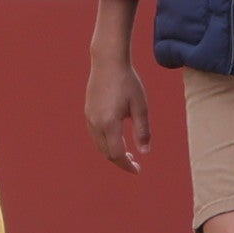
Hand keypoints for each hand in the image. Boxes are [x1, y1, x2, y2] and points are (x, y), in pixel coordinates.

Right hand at [85, 51, 151, 168]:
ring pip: (99, 145)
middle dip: (120, 161)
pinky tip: (116, 138)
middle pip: (106, 153)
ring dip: (112, 152)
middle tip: (135, 163)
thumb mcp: (141, 106)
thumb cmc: (127, 82)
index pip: (117, 154)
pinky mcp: (88, 111)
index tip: (138, 170)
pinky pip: (95, 135)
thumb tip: (145, 152)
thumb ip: (143, 131)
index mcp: (110, 123)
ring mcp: (89, 117)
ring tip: (127, 153)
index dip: (127, 165)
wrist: (108, 61)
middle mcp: (96, 123)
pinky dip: (105, 142)